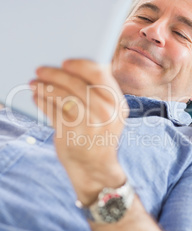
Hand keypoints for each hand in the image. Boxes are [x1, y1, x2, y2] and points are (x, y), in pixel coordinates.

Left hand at [30, 59, 128, 204]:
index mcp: (118, 103)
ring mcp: (88, 123)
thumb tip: (72, 69)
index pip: (100, 74)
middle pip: (76, 84)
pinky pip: (52, 110)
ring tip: (34, 84)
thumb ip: (99, 93)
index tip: (65, 62)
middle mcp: (106, 111)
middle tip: (40, 70)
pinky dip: (42, 102)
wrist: (95, 168)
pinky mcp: (71, 133)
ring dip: (45, 87)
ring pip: (62, 96)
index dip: (80, 65)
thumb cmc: (99, 135)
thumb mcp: (110, 115)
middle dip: (55, 74)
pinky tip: (37, 98)